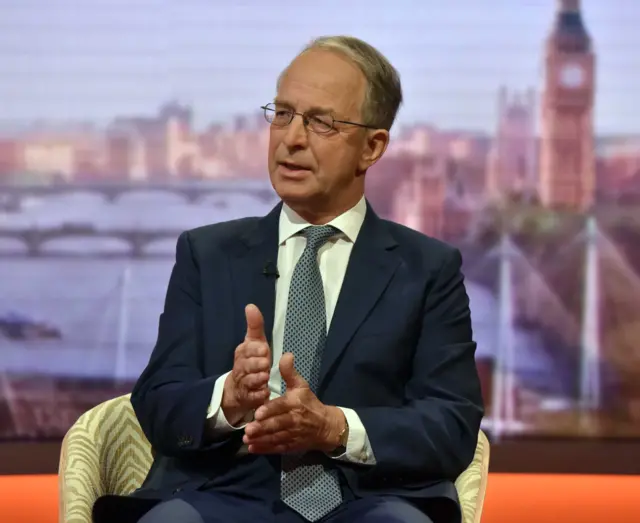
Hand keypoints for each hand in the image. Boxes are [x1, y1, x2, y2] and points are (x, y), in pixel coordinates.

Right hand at [221, 304, 271, 425]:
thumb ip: (255, 326)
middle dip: (256, 364)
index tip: (264, 349)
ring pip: (249, 381)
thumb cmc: (251, 361)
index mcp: (242, 353)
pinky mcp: (247, 398)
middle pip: (246, 365)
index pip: (246, 349)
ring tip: (265, 378)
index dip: (255, 350)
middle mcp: (240, 367)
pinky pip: (252, 397)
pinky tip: (266, 393)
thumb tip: (250, 305)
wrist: (238, 389)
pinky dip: (259, 395)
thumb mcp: (254, 342)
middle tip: (266, 364)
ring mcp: (243, 384)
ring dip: (257, 379)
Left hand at [242, 353, 344, 453]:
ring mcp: (292, 435)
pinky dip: (265, 449)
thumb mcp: (301, 385)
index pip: (282, 407)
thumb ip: (289, 372)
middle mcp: (294, 420)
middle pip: (277, 424)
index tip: (258, 413)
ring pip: (275, 438)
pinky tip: (253, 449)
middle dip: (263, 428)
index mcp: (295, 404)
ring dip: (261, 440)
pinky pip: (277, 448)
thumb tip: (286, 354)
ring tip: (247, 440)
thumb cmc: (309, 403)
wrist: (325, 426)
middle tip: (248, 429)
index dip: (270, 410)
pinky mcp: (290, 446)